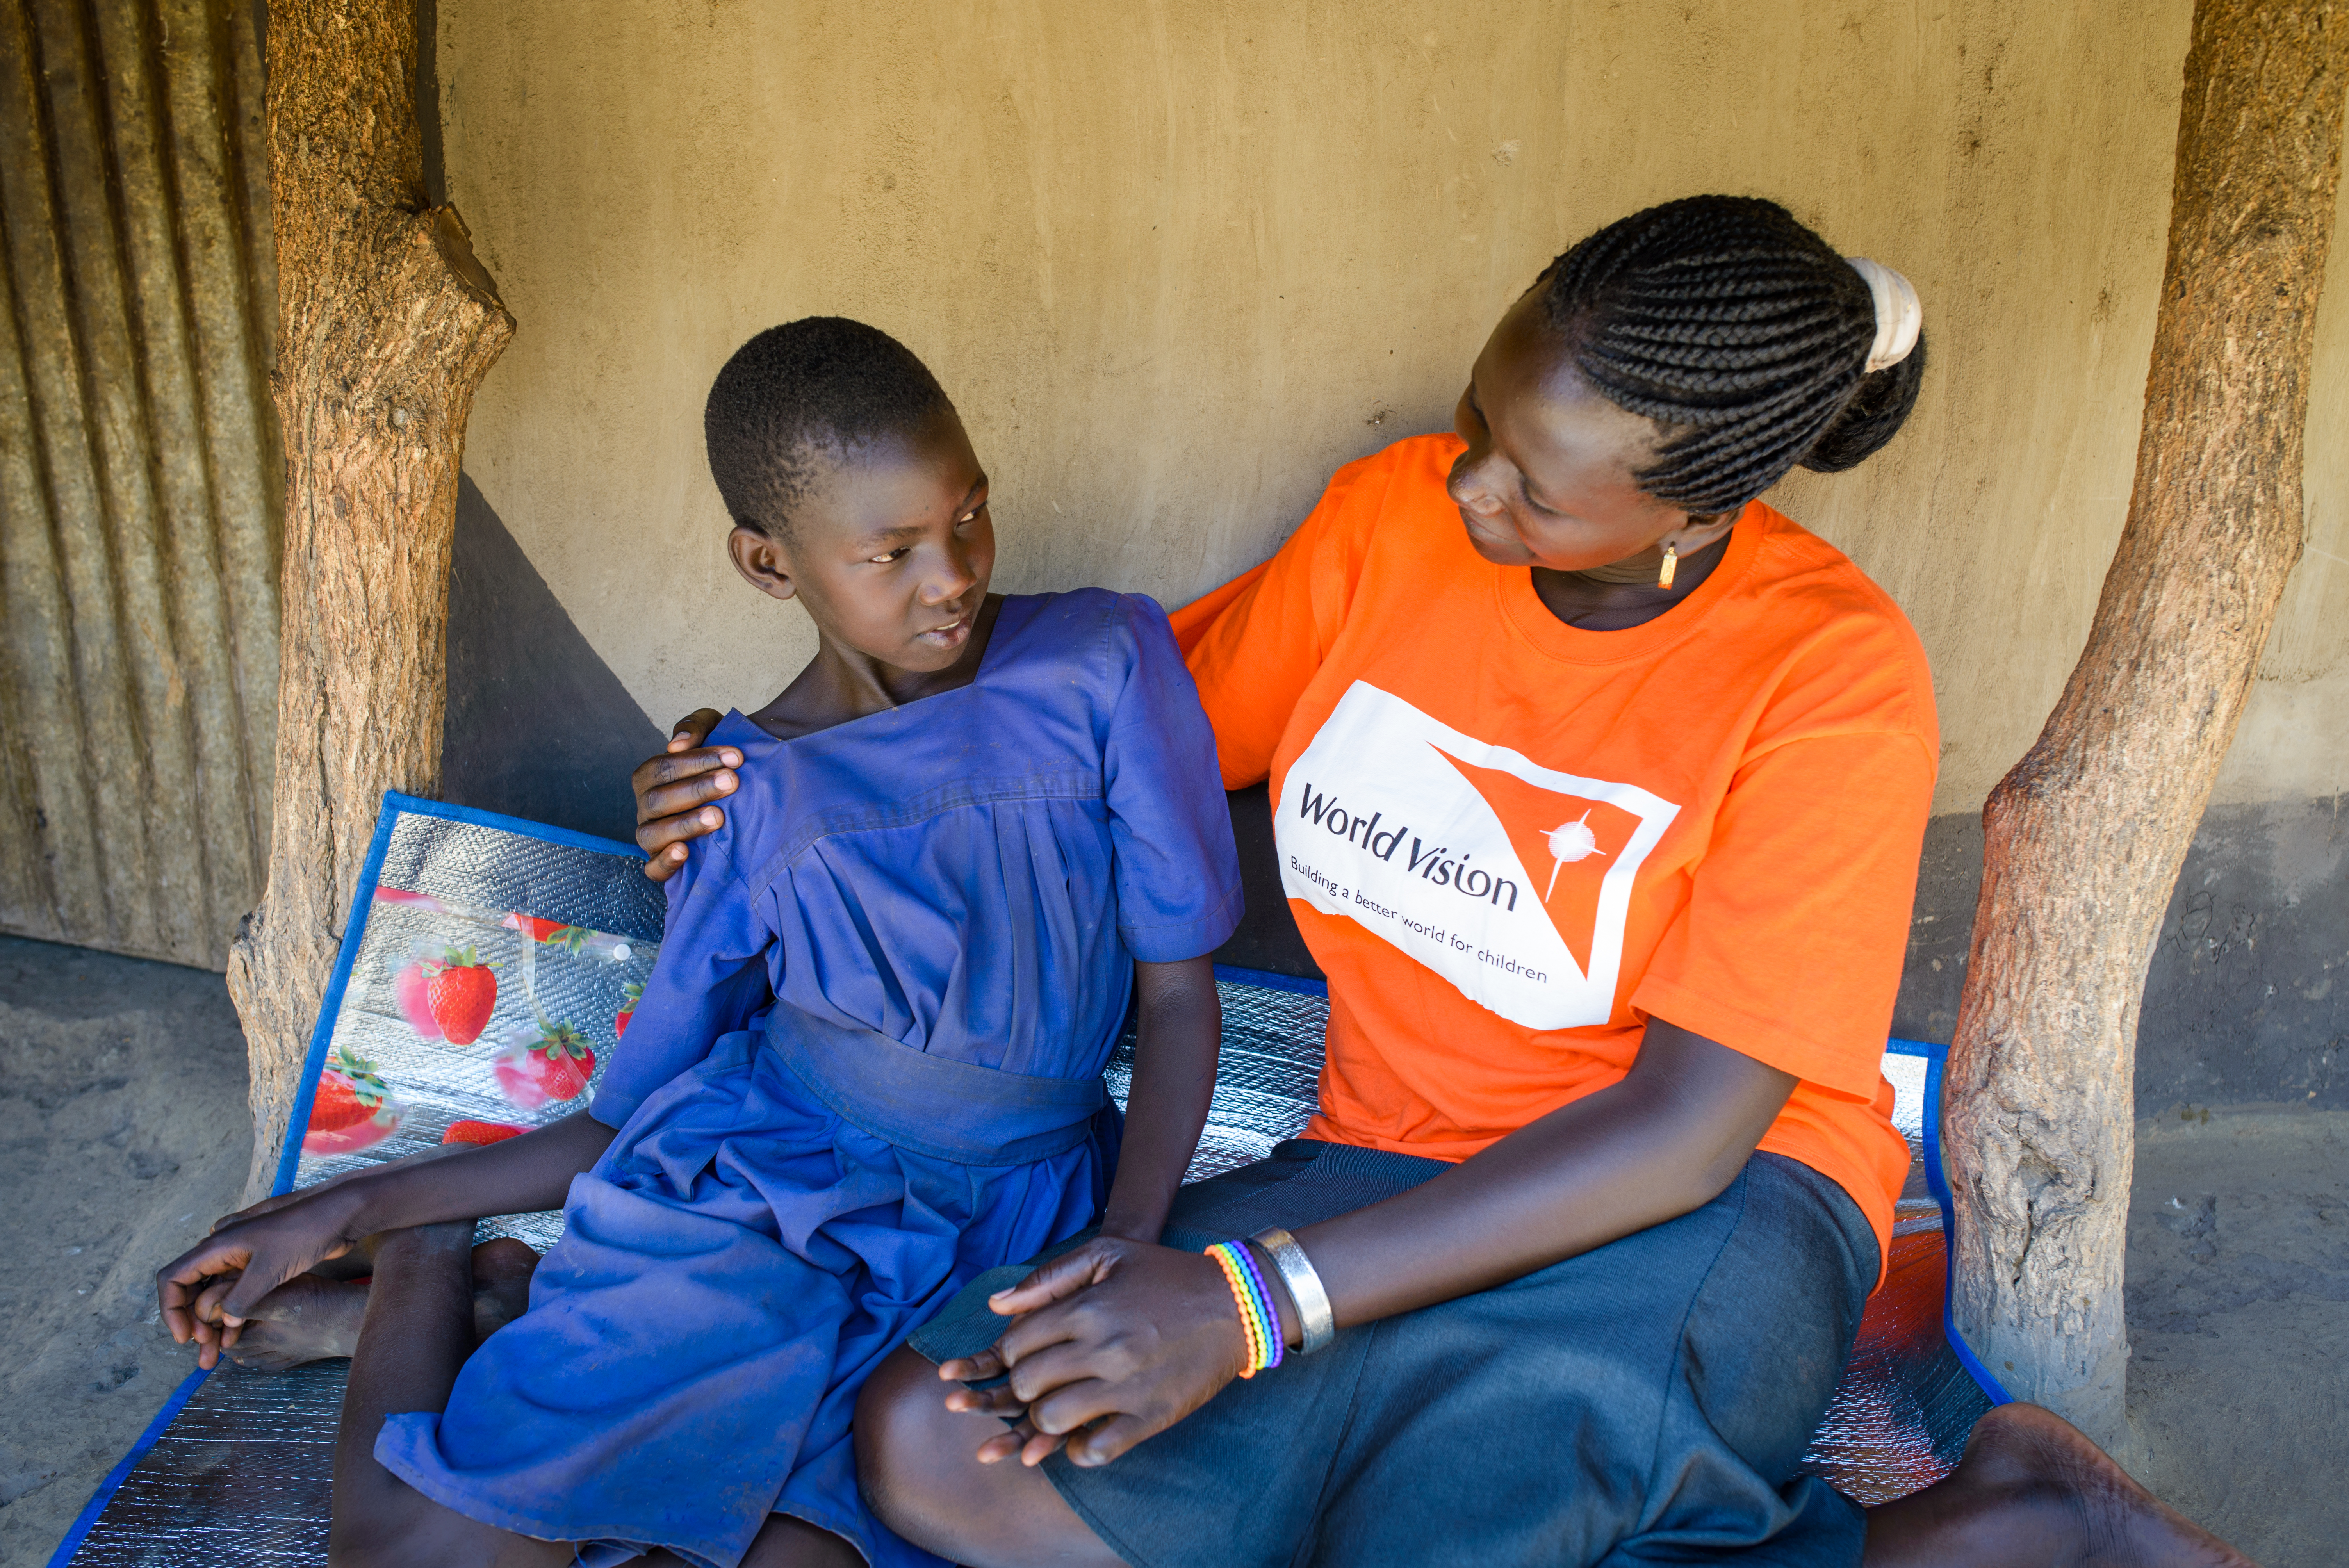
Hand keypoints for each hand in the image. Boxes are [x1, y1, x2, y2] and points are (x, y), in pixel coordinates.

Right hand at [157, 1187, 364, 1368]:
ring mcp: (240, 1258)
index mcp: (217, 1247)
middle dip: (192, 1324)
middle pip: (190, 1291)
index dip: (172, 1310)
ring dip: (211, 1324)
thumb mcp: (269, 1270)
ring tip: (215, 1357)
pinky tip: (234, 1337)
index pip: (172, 1278)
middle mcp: (222, 1251)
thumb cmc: (304, 1235)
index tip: (185, 1337)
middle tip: (203, 1354)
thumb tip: (222, 1321)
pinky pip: (233, 1293)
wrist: (338, 1216)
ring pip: (213, 1295)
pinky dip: (230, 1315)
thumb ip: (240, 1298)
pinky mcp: (258, 1266)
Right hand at [632, 710, 739, 882]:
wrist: (734, 793)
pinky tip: (684, 852)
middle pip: (658, 799)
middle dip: (696, 790)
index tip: (736, 757)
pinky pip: (652, 868)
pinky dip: (665, 862)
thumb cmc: (718, 762)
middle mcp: (645, 806)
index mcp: (650, 776)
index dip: (697, 761)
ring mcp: (650, 836)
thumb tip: (677, 744)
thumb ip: (696, 727)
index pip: (664, 767)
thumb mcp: (712, 732)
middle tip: (732, 782)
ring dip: (685, 824)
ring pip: (653, 833)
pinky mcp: (660, 863)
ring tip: (718, 816)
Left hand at [935, 1237, 1247, 1468]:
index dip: (1010, 1355)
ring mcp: (1127, 1386)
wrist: (1237, 1303)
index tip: (1027, 1355)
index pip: (1016, 1345)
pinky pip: (1095, 1450)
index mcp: (1088, 1308)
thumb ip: (1048, 1277)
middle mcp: (1103, 1348)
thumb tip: (995, 1305)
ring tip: (1058, 1408)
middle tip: (1039, 1383)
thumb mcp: (1108, 1255)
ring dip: (1044, 1421)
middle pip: (1027, 1385)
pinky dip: (1080, 1450)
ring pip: (1052, 1420)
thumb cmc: (1166, 1275)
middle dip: (1022, 1388)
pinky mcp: (1152, 1416)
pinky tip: (1084, 1434)